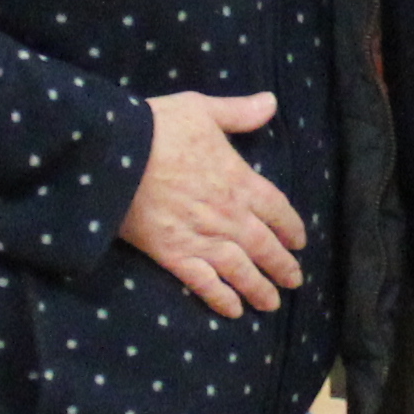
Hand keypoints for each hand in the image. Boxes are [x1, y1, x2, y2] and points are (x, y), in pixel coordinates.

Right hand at [121, 90, 310, 316]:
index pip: (276, 209)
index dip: (291, 227)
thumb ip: (239, 112)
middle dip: (281, 265)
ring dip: (258, 288)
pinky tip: (232, 311)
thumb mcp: (201, 109)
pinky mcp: (173, 254)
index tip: (299, 242)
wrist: (114, 154)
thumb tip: (272, 102)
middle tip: (294, 281)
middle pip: (263, 246)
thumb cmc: (157, 127)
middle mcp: (227, 215)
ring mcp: (201, 237)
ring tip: (272, 304)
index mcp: (238, 180)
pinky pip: (203, 282)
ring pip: (240, 270)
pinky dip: (220, 298)